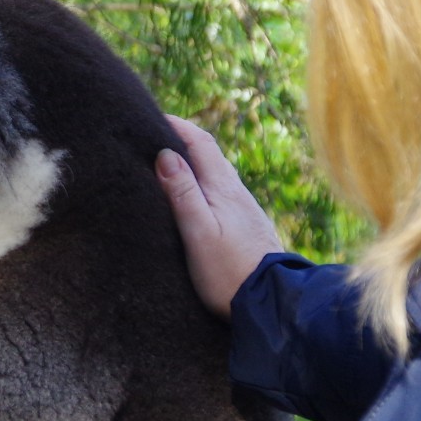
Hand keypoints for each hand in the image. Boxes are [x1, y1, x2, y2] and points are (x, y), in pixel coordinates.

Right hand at [156, 116, 282, 319]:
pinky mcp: (245, 225)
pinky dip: (202, 182)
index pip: (200, 142)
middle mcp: (237, 192)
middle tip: (152, 135)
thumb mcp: (198, 232)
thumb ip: (182, 193)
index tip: (150, 117)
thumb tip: (166, 154)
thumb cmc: (229, 272)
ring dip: (192, 162)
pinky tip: (193, 197)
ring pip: (215, 173)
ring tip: (167, 163)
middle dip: (182, 140)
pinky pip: (220, 191)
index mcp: (223, 188)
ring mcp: (243, 208)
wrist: (271, 304)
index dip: (176, 125)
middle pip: (209, 154)